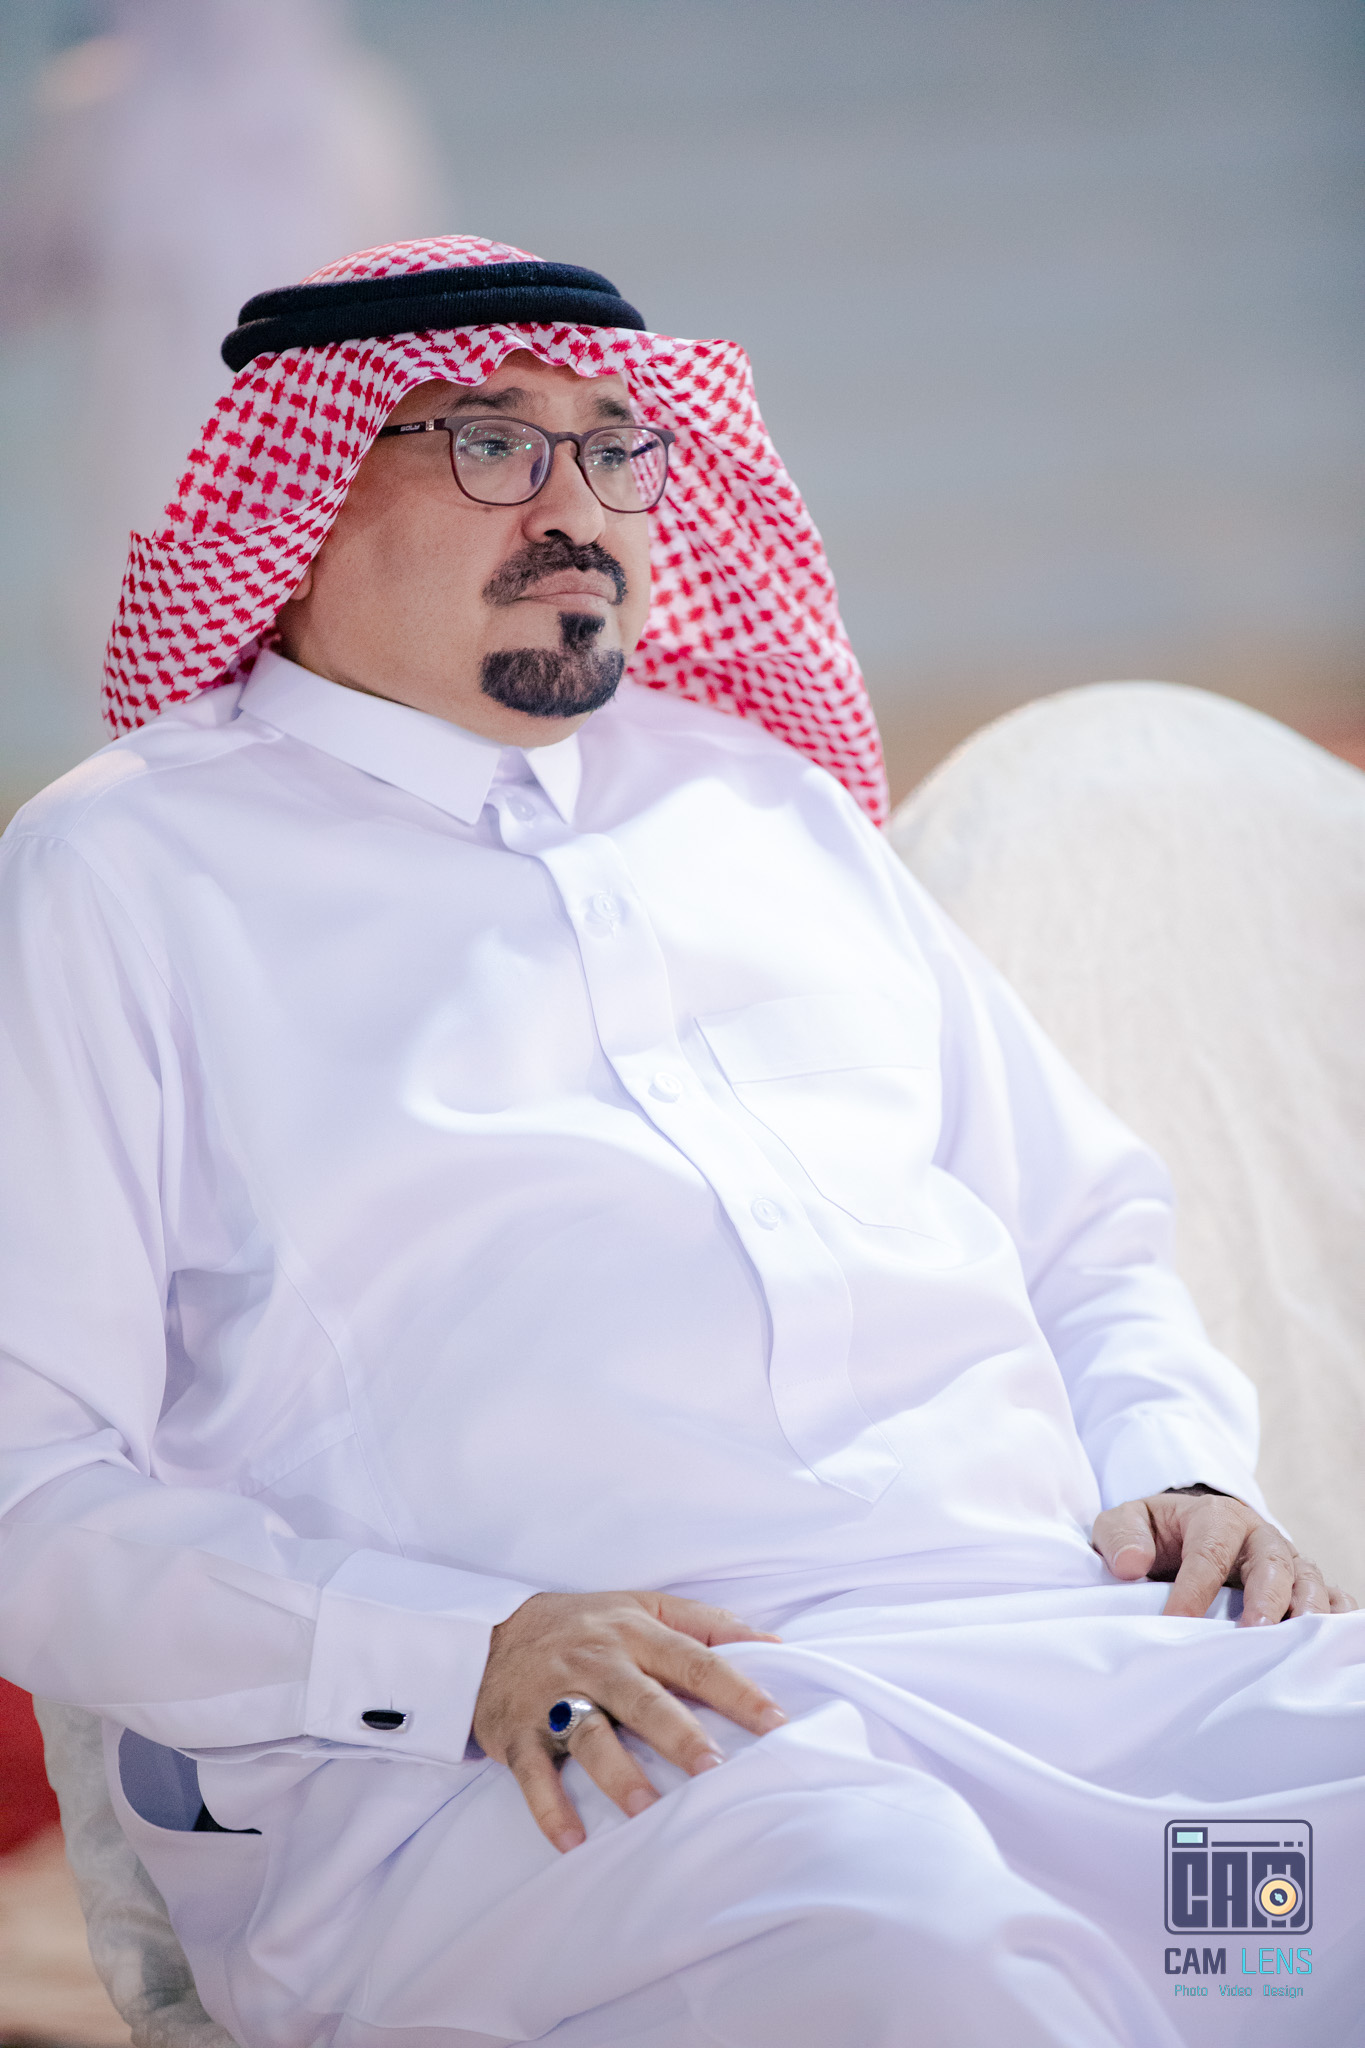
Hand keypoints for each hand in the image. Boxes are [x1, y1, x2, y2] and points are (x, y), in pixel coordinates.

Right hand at [472, 1589, 785, 1852]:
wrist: (489, 1634)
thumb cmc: (584, 1625)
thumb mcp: (642, 1606)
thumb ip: (707, 1624)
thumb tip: (775, 1643)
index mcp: (635, 1632)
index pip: (695, 1661)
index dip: (737, 1691)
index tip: (776, 1723)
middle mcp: (598, 1662)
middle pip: (644, 1701)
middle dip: (680, 1736)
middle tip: (716, 1771)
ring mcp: (554, 1699)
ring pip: (590, 1738)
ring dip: (618, 1776)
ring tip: (647, 1812)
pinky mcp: (518, 1733)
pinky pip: (533, 1774)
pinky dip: (550, 1808)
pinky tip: (573, 1841)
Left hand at [1092, 1489, 1357, 1623]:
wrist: (1186, 1528)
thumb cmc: (1157, 1531)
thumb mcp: (1127, 1521)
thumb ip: (1122, 1537)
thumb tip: (1130, 1564)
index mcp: (1216, 1516)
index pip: (1209, 1552)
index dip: (1194, 1588)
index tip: (1177, 1621)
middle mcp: (1259, 1536)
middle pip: (1272, 1562)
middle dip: (1265, 1598)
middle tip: (1254, 1632)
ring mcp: (1286, 1559)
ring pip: (1307, 1579)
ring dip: (1306, 1611)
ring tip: (1297, 1644)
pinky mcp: (1302, 1583)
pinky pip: (1332, 1595)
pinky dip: (1338, 1616)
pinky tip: (1331, 1640)